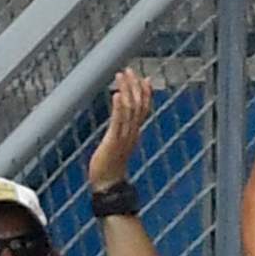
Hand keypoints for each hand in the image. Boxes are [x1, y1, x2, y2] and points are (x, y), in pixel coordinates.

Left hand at [90, 65, 152, 190]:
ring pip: (130, 110)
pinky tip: (117, 94)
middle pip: (138, 106)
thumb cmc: (109, 168)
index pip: (144, 110)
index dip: (146, 94)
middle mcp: (133, 133)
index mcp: (134, 134)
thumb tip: (116, 128)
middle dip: (135, 86)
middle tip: (129, 70)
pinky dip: (119, 107)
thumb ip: (118, 134)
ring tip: (121, 76)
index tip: (145, 79)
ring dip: (126, 91)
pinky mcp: (114, 141)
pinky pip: (118, 122)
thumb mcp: (116, 147)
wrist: (108, 185)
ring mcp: (125, 137)